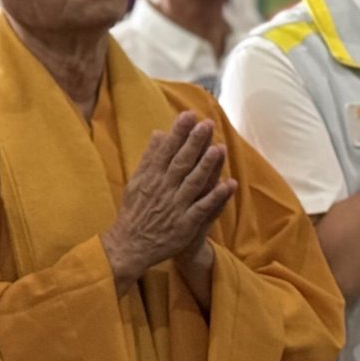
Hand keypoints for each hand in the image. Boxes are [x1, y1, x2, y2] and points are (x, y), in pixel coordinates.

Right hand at [100, 112, 234, 288]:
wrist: (130, 244)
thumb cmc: (134, 211)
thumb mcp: (136, 181)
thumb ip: (149, 157)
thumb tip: (159, 133)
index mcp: (151, 177)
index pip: (166, 150)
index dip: (178, 133)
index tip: (189, 116)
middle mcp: (163, 189)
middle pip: (181, 162)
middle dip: (195, 142)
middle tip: (207, 124)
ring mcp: (175, 207)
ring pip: (194, 182)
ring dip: (207, 165)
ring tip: (219, 148)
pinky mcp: (186, 224)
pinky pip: (203, 208)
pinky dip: (216, 196)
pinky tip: (229, 184)